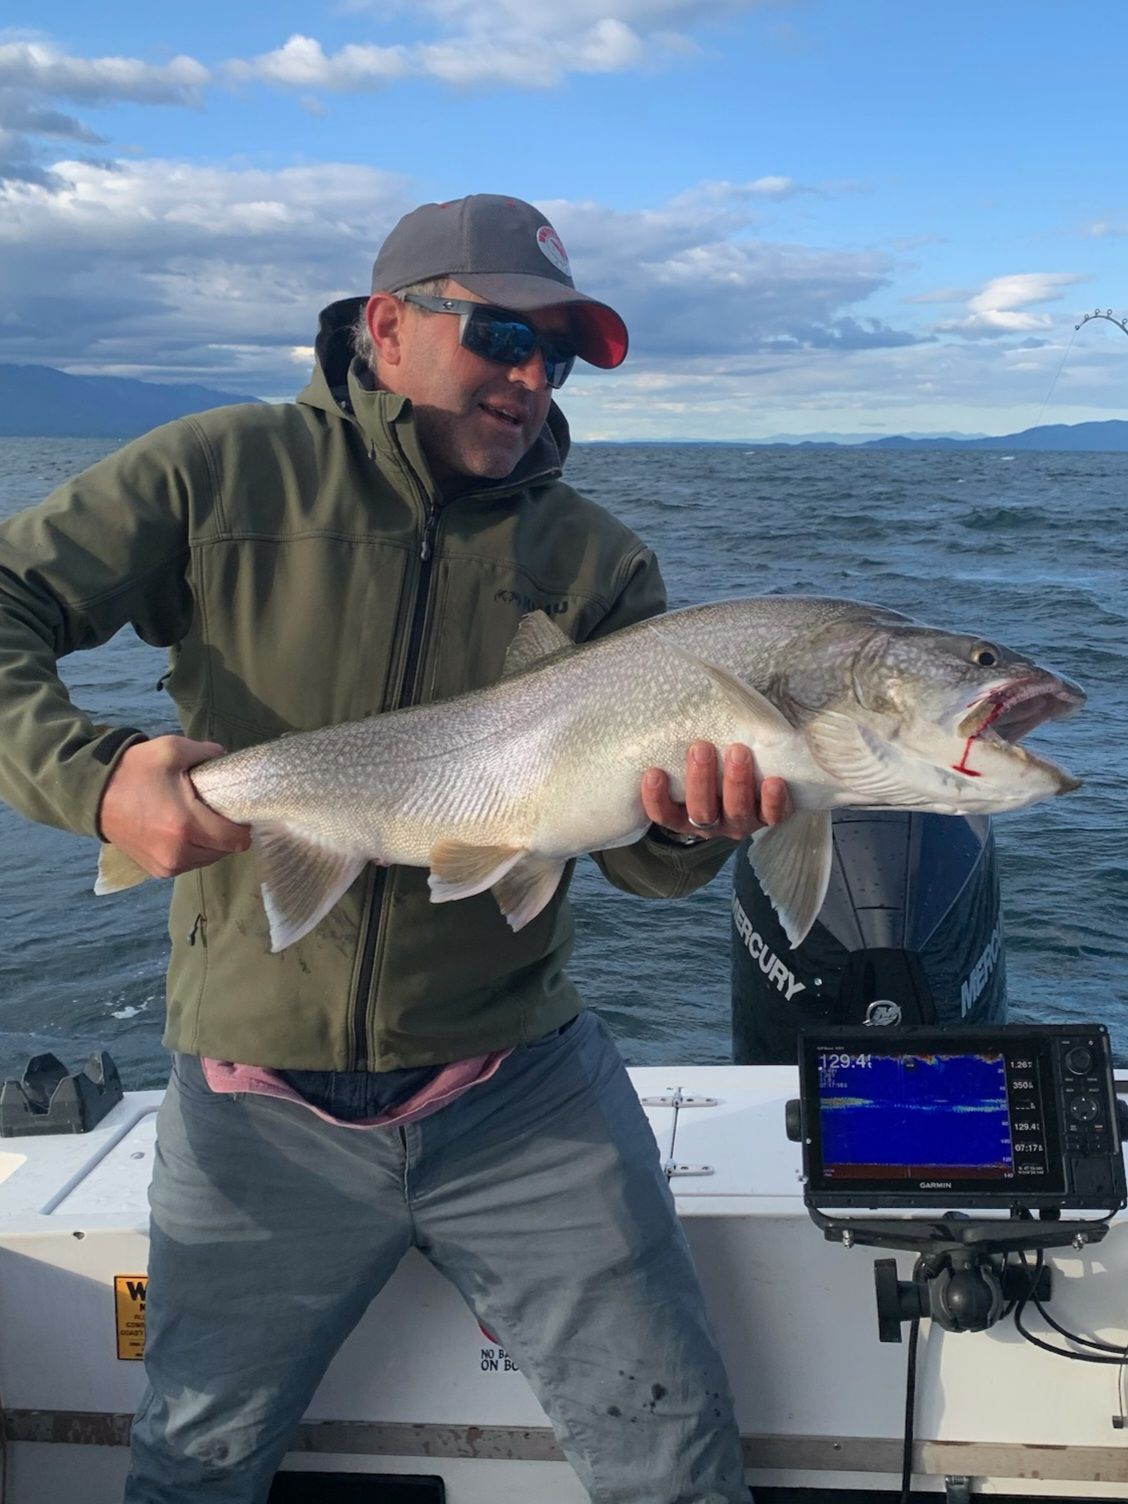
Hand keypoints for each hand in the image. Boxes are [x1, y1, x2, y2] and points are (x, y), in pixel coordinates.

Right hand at [97, 735, 250, 878]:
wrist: (92, 795)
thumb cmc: (134, 771)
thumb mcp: (172, 749)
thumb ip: (207, 752)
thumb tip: (225, 757)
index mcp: (186, 825)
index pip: (235, 838)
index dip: (242, 824)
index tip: (235, 809)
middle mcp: (178, 852)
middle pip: (224, 850)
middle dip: (225, 832)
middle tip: (214, 811)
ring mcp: (167, 866)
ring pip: (208, 859)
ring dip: (210, 843)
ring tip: (197, 820)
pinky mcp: (157, 871)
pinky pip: (190, 864)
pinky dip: (193, 850)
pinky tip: (182, 831)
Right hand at [641, 741, 790, 841]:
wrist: (753, 772)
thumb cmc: (711, 759)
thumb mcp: (692, 756)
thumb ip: (680, 744)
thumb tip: (665, 702)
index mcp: (684, 813)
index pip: (663, 814)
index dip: (656, 799)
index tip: (654, 773)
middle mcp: (711, 822)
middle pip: (701, 811)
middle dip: (701, 780)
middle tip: (701, 748)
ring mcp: (740, 821)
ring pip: (736, 812)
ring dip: (736, 783)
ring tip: (738, 752)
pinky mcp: (769, 816)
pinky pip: (773, 815)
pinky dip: (774, 801)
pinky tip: (774, 782)